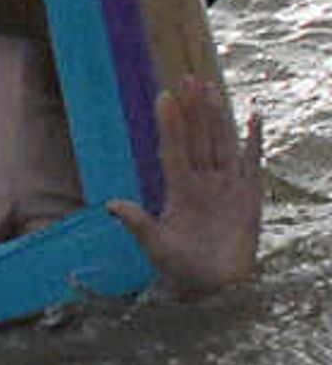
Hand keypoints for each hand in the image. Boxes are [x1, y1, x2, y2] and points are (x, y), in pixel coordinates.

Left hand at [112, 72, 261, 297]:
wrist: (211, 286)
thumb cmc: (179, 268)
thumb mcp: (156, 247)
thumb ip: (139, 225)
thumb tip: (111, 206)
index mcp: (179, 191)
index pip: (173, 149)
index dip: (170, 124)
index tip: (164, 97)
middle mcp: (202, 182)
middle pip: (197, 138)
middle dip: (192, 109)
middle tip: (188, 78)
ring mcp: (226, 186)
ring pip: (221, 142)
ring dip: (217, 116)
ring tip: (210, 87)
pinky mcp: (249, 195)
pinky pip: (252, 161)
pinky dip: (254, 139)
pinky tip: (252, 116)